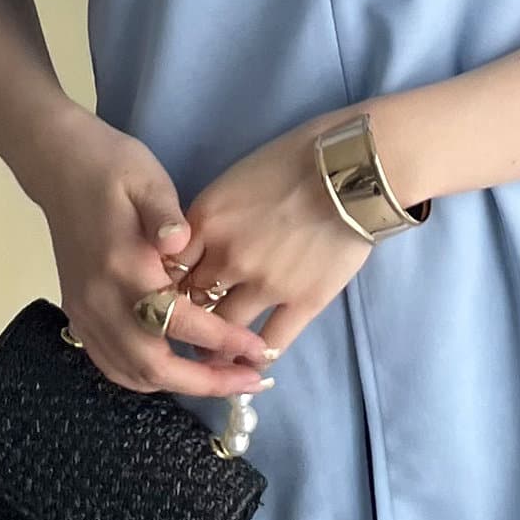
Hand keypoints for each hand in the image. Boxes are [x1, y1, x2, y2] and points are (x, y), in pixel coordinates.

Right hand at [31, 106, 273, 396]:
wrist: (57, 164)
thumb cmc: (111, 167)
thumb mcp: (146, 179)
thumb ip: (165, 213)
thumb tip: (181, 240)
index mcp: (124, 268)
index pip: (179, 322)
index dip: (221, 341)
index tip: (258, 351)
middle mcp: (101, 301)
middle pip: (153, 366)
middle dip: (205, 382)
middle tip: (251, 381)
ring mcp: (85, 312)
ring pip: (131, 374)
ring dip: (179, 384)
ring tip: (224, 379)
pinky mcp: (79, 313)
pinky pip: (112, 364)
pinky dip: (147, 377)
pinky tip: (179, 369)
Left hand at [165, 113, 378, 356]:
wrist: (352, 168)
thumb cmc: (295, 159)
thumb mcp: (234, 180)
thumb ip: (211, 219)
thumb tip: (198, 247)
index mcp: (205, 223)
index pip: (169, 268)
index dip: (166, 285)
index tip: (169, 296)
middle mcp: (226, 258)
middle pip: (190, 302)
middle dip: (185, 319)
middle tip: (185, 331)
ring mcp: (265, 283)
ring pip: (225, 329)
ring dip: (215, 346)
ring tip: (214, 356)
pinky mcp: (303, 300)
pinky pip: (272, 341)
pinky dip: (257, 355)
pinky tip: (252, 360)